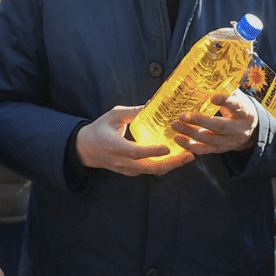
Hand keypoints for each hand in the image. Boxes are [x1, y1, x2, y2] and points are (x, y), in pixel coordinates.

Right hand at [76, 105, 193, 176]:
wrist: (86, 149)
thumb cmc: (99, 129)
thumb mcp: (113, 115)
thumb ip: (133, 111)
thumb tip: (153, 103)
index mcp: (114, 145)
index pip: (134, 152)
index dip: (151, 152)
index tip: (167, 148)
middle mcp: (120, 161)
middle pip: (148, 168)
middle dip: (171, 163)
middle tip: (188, 155)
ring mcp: (125, 169)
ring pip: (151, 171)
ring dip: (171, 166)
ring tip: (188, 157)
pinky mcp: (130, 172)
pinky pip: (148, 171)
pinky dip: (163, 166)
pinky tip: (176, 158)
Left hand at [171, 91, 258, 154]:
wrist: (250, 130)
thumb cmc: (240, 109)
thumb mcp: (239, 97)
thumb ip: (226, 88)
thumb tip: (210, 74)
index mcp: (245, 113)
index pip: (235, 106)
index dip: (224, 101)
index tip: (212, 98)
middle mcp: (238, 130)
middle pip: (218, 126)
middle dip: (199, 121)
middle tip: (182, 115)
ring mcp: (229, 142)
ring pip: (208, 139)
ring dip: (190, 133)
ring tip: (175, 125)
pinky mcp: (221, 149)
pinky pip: (204, 149)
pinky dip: (190, 146)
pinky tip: (178, 139)